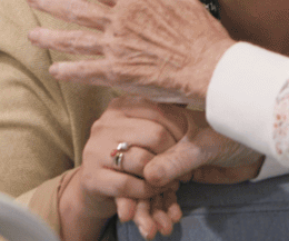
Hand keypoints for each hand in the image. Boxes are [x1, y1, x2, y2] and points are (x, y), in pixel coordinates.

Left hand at [26, 0, 236, 105]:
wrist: (207, 65)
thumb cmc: (199, 32)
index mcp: (134, 0)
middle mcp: (119, 21)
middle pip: (75, 8)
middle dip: (49, 2)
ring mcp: (115, 47)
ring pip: (74, 39)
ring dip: (50, 36)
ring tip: (31, 35)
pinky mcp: (117, 73)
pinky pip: (86, 71)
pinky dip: (68, 71)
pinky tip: (54, 70)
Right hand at [60, 97, 188, 240]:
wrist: (98, 187)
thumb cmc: (132, 155)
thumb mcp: (148, 133)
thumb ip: (167, 118)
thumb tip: (197, 99)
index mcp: (120, 106)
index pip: (161, 111)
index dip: (182, 132)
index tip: (189, 147)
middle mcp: (104, 123)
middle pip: (156, 135)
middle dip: (174, 155)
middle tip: (184, 170)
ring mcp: (94, 149)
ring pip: (143, 161)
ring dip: (163, 176)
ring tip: (172, 181)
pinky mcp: (91, 177)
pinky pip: (129, 184)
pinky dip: (148, 190)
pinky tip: (154, 191)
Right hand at [118, 112, 264, 238]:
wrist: (259, 149)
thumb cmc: (236, 134)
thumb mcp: (206, 146)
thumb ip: (178, 160)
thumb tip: (148, 177)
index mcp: (162, 119)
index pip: (134, 145)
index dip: (128, 173)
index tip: (126, 197)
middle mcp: (160, 138)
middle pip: (137, 170)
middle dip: (137, 199)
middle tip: (135, 222)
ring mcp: (169, 157)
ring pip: (149, 187)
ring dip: (150, 210)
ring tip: (153, 231)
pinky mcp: (178, 174)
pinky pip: (164, 195)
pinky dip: (164, 210)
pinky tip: (169, 223)